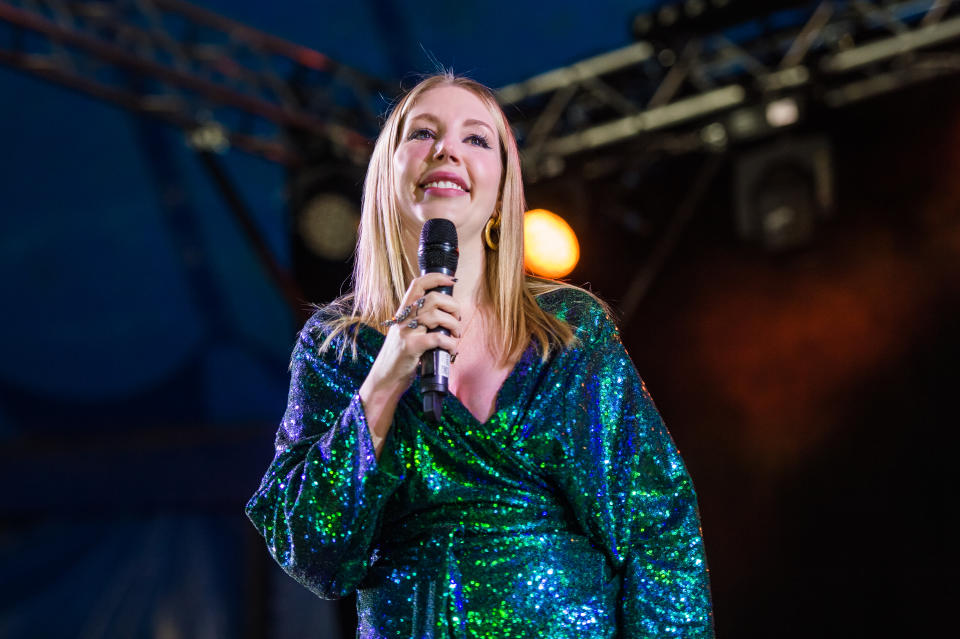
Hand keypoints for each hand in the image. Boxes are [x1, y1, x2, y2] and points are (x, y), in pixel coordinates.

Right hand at [364, 273, 460, 399]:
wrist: (385, 378)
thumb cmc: (401, 356)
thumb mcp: (406, 332)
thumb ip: (419, 321)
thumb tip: (446, 312)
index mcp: (403, 312)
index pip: (417, 284)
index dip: (436, 278)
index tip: (451, 281)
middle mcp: (403, 319)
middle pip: (433, 298)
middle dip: (452, 306)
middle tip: (457, 319)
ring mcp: (406, 332)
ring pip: (436, 316)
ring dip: (454, 325)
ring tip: (456, 335)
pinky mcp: (411, 348)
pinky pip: (437, 338)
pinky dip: (450, 344)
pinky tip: (452, 350)